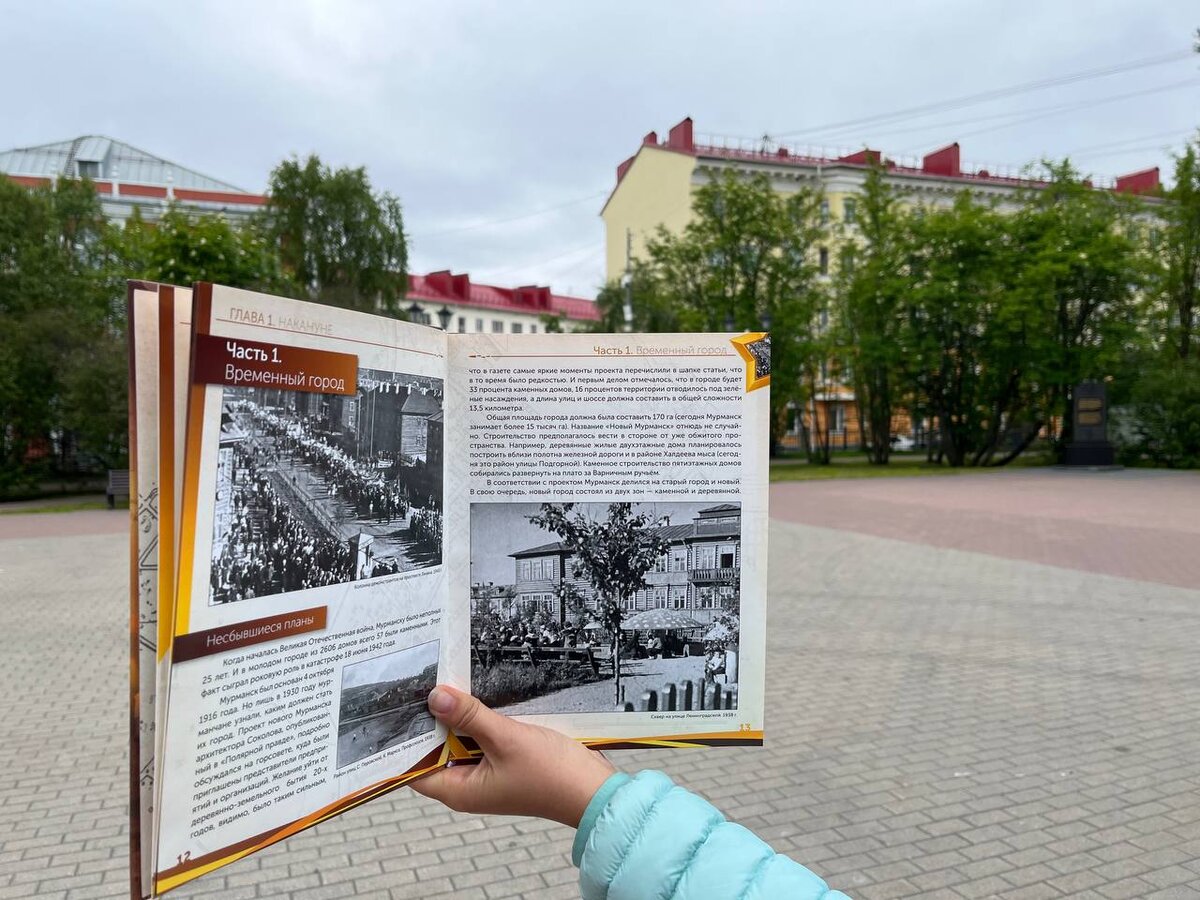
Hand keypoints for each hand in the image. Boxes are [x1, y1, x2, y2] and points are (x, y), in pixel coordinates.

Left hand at [411, 685, 614, 827]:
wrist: (593, 789)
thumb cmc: (550, 774)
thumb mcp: (505, 739)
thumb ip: (469, 717)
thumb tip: (435, 698)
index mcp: (459, 790)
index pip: (414, 768)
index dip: (404, 741)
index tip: (397, 708)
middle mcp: (468, 785)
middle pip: (437, 750)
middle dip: (432, 721)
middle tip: (421, 684)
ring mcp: (488, 774)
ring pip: (461, 742)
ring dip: (457, 718)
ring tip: (446, 683)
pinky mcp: (505, 762)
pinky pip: (482, 739)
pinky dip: (478, 721)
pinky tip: (477, 697)